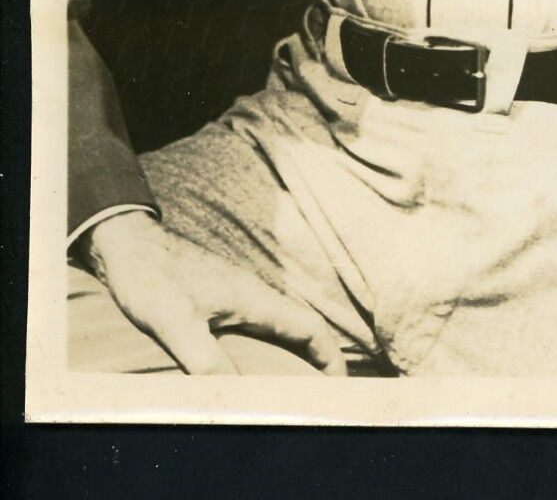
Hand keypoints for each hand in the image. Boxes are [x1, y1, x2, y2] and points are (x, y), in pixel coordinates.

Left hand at [81, 210, 346, 375]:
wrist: (128, 244)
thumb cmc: (153, 278)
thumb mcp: (176, 324)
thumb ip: (206, 360)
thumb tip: (236, 397)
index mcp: (253, 298)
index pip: (307, 327)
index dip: (329, 356)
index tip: (343, 385)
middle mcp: (252, 295)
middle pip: (300, 327)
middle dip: (320, 357)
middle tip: (328, 391)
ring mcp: (236, 295)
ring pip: (280, 325)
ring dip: (298, 351)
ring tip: (303, 382)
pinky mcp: (218, 299)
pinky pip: (259, 326)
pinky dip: (272, 347)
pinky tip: (255, 363)